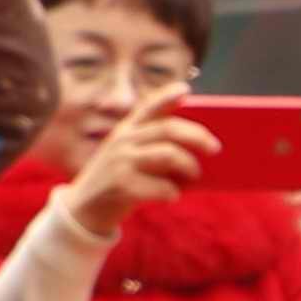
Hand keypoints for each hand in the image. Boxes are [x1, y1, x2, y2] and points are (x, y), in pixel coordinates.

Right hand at [55, 95, 214, 234]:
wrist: (85, 210)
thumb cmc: (119, 182)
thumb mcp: (130, 157)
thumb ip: (154, 147)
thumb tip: (198, 148)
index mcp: (126, 130)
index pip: (148, 106)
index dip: (167, 96)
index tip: (186, 89)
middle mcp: (122, 140)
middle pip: (169, 129)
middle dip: (198, 136)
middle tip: (216, 148)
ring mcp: (120, 161)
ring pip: (169, 153)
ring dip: (189, 165)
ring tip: (195, 175)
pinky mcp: (121, 184)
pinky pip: (161, 186)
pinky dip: (173, 192)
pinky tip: (173, 195)